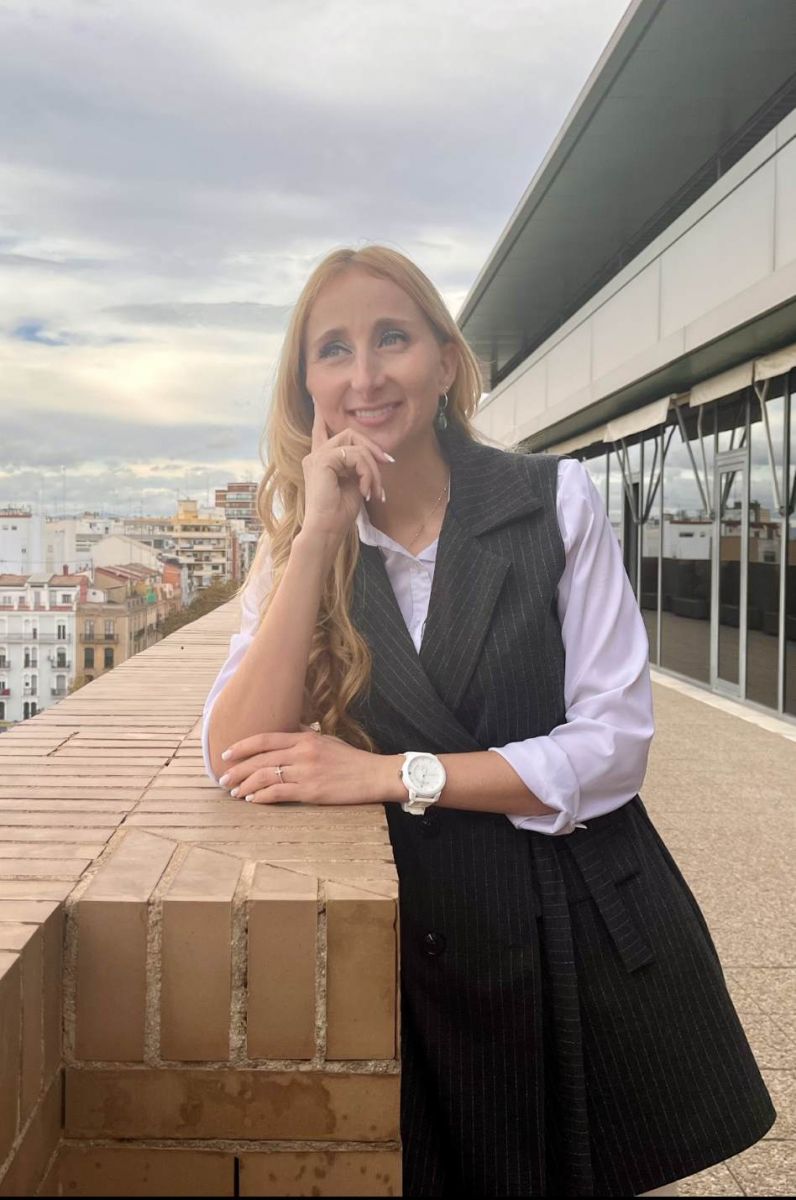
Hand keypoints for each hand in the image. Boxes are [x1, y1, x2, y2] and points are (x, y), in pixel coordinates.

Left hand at [216, 727, 400, 805]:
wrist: (374, 774)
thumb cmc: (351, 759)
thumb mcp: (328, 740)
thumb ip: (306, 736)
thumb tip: (289, 732)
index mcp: (305, 738)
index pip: (265, 739)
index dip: (242, 747)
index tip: (226, 755)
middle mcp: (302, 752)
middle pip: (260, 759)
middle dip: (237, 770)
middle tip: (224, 779)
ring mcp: (306, 772)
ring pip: (266, 776)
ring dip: (246, 785)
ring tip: (235, 792)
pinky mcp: (311, 791)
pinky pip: (279, 793)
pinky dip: (262, 797)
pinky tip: (253, 800)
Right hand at [301, 399, 393, 545]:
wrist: (326, 531)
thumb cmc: (338, 515)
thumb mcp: (354, 485)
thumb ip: (359, 467)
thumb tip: (376, 458)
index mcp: (321, 461)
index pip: (320, 431)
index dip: (320, 415)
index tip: (317, 400)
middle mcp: (315, 455)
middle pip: (349, 433)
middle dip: (372, 448)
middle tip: (388, 464)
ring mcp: (317, 457)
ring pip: (355, 444)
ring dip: (372, 466)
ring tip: (375, 490)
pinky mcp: (322, 460)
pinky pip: (355, 455)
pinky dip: (367, 472)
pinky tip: (366, 490)